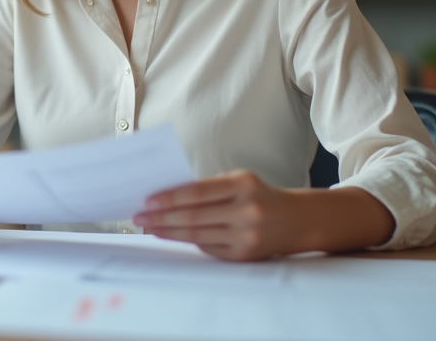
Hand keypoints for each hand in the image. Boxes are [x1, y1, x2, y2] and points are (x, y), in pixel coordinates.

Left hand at [133, 171, 395, 260]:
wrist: (297, 220)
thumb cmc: (258, 194)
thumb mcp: (238, 180)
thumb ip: (208, 187)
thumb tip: (166, 196)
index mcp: (243, 185)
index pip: (197, 192)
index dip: (170, 199)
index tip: (147, 201)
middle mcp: (247, 211)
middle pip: (194, 217)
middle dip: (162, 218)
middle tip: (138, 218)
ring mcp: (247, 235)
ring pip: (198, 235)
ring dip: (169, 232)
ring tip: (149, 228)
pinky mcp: (245, 254)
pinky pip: (209, 248)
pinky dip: (188, 241)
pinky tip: (171, 236)